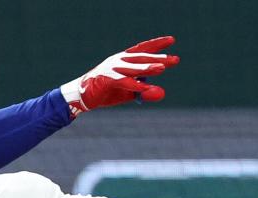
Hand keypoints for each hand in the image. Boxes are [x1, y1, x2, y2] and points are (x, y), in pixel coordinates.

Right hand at [60, 36, 178, 116]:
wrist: (82, 96)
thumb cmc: (106, 92)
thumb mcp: (127, 92)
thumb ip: (144, 91)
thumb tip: (162, 93)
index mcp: (123, 59)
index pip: (142, 49)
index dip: (156, 44)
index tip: (171, 40)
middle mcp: (118, 60)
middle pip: (141, 58)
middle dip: (158, 58)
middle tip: (174, 60)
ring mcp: (112, 69)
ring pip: (133, 68)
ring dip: (148, 67)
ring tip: (162, 67)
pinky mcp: (106, 80)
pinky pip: (123, 82)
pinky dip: (134, 85)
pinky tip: (145, 88)